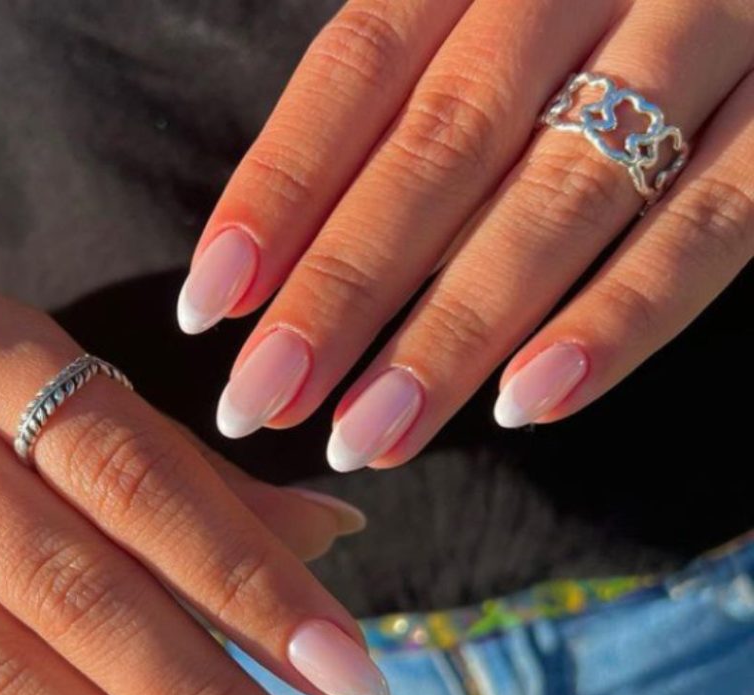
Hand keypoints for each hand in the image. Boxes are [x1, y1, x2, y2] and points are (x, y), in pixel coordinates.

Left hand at [179, 0, 753, 468]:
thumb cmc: (604, 5)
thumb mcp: (497, 12)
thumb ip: (413, 98)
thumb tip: (287, 262)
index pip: (358, 68)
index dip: (277, 191)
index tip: (206, 308)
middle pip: (441, 145)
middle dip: (341, 289)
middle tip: (260, 402)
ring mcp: (710, 31)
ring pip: (560, 198)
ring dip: (453, 333)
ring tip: (366, 437)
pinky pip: (713, 225)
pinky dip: (620, 321)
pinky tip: (526, 404)